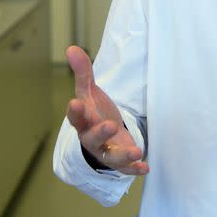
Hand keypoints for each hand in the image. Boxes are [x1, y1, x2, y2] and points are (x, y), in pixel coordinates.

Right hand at [65, 46, 148, 175]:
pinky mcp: (119, 159)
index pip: (76, 116)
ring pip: (111, 156)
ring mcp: (105, 150)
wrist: (101, 136)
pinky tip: (145, 167)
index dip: (75, 111)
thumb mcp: (89, 91)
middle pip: (92, 137)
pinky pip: (125, 168)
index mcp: (83, 120)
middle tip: (109, 125)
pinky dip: (134, 168)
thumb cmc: (94, 112)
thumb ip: (83, 72)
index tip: (75, 102)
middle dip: (100, 132)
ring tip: (136, 151)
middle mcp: (92, 138)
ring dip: (123, 155)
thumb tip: (71, 48)